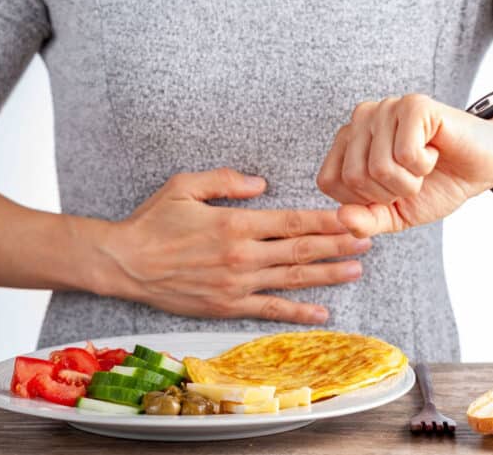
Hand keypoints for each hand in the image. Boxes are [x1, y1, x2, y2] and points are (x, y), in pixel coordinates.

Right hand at [96, 168, 370, 323]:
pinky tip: (321, 313)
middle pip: (300, 251)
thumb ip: (226, 180)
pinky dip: (297, 312)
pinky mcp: (227, 305)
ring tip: (356, 270)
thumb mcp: (184, 186)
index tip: (351, 218)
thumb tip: (262, 184)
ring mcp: (237, 284)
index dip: (325, 221)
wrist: (124, 263)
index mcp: (235, 223)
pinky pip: (270, 310)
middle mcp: (242, 255)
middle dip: (338, 245)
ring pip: (292, 280)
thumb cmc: (153, 222)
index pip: (292, 221)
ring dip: (327, 275)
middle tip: (367, 241)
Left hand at [317, 94, 492, 236]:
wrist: (482, 169)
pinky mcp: (414, 105)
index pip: (329, 182)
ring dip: (410, 180)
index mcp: (348, 142)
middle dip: (389, 192)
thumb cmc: (436, 186)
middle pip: (353, 176)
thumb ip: (365, 221)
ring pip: (379, 167)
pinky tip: (434, 151)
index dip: (363, 200)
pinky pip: (405, 154)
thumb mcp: (395, 215)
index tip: (390, 190)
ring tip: (423, 165)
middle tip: (412, 178)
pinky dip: (424, 165)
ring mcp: (386, 108)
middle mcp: (361, 119)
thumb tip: (341, 218)